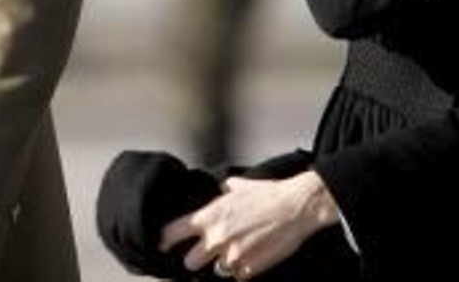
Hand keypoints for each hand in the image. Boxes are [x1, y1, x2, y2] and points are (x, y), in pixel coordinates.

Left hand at [158, 170, 339, 278]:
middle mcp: (216, 238)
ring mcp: (232, 257)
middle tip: (206, 252)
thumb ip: (219, 194)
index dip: (164, 241)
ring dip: (222, 264)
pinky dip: (242, 270)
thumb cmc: (268, 193)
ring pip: (216, 272)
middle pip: (189, 263)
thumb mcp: (236, 186)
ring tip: (237, 250)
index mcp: (209, 216)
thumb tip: (213, 191)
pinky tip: (251, 256)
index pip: (172, 233)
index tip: (162, 245)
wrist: (296, 207)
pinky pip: (237, 276)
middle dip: (197, 259)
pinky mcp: (249, 270)